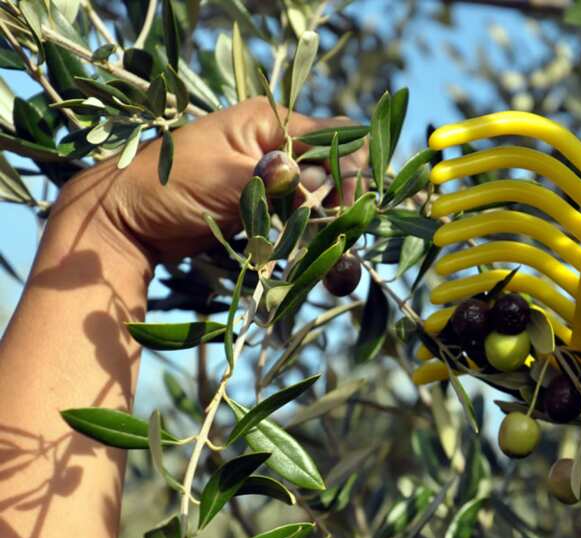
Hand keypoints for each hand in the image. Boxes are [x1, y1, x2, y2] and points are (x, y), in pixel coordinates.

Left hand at [53, 96, 364, 270]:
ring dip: (330, 230)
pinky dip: (313, 241)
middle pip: (334, 170)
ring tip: (331, 267)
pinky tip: (318, 264)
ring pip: (323, 199)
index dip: (346, 171)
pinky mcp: (266, 206)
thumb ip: (276, 179)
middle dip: (342, 206)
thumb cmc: (167, 186)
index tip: (342, 207)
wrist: (127, 222)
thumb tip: (320, 179)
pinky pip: (304, 219)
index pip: (335, 137)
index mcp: (269, 121)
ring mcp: (272, 177)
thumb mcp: (226, 177)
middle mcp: (277, 144)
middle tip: (339, 241)